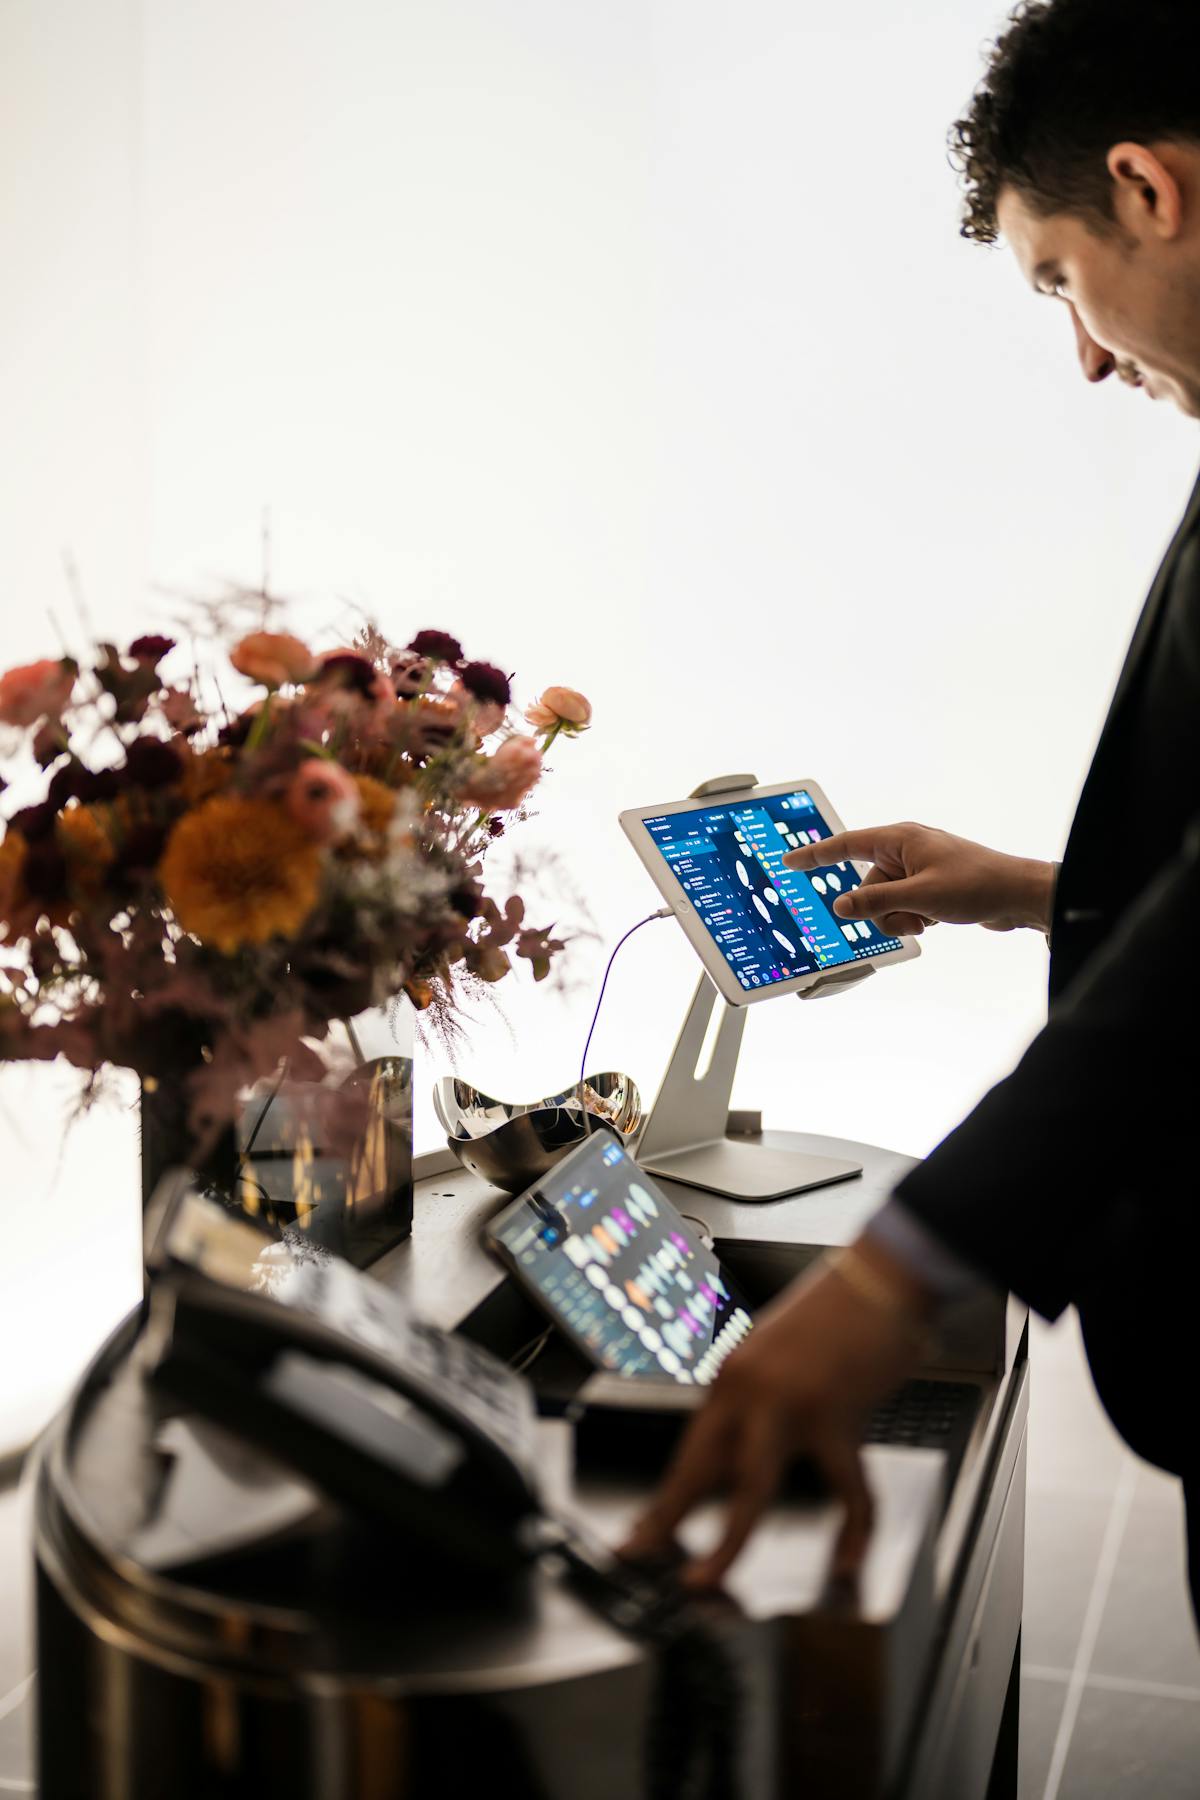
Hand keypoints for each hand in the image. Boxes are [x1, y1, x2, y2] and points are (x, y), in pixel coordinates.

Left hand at [624, 1242, 930, 1589]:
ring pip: (748, 1488)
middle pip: (697, 1468)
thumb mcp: (776, 1354)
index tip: (639, 1534)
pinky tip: (847, 1560)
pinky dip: (852, 1533)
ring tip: (707, 1579)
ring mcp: (790, 1404)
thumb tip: (743, 1458)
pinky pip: (847, 1492)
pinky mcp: (837, 1414)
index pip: (689, 1449)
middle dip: (664, 1520)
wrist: (882, 1275)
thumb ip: (759, 1404)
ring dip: (726, 1542)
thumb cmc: (837, 1311)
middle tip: (638, 1556)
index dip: (663, 1498)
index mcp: (734, 1377)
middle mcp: (751, 1390)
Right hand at [782, 822, 1054, 936]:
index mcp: (899, 839)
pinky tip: (935, 920)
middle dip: (881, 908)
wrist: (1018, 895)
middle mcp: (905, 850)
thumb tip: (841, 906)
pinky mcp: (928, 887)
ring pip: (883, 901)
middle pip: (866, 884)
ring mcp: (917, 869)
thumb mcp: (919, 897)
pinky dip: (912, 918)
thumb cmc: (977, 884)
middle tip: (911, 914)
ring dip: (899, 917)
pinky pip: (902, 907)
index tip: (790, 862)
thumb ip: (876, 902)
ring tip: (927, 918)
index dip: (815, 855)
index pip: (845, 845)